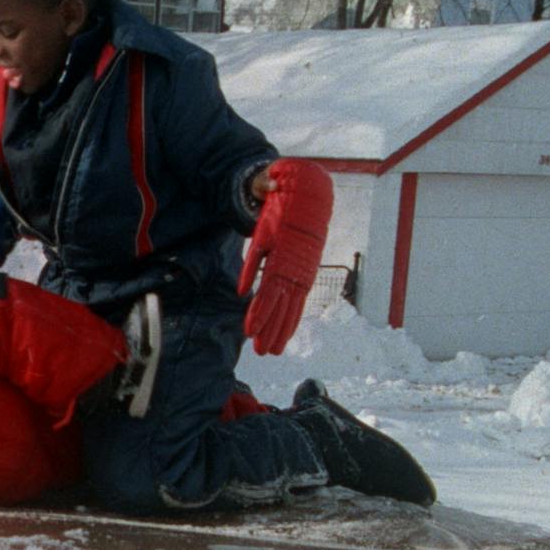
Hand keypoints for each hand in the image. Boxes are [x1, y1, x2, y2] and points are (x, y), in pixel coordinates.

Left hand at [238, 159, 332, 354]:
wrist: (307, 197)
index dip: (259, 315)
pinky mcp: (306, 274)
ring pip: (292, 308)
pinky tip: (287, 332)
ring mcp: (303, 273)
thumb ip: (251, 264)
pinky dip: (293, 318)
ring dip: (282, 330)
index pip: (267, 295)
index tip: (250, 332)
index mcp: (280, 260)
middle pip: (281, 308)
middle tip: (261, 352)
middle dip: (270, 330)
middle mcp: (294, 271)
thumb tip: (243, 292)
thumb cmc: (279, 214)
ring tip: (274, 350)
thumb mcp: (261, 235)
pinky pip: (299, 301)